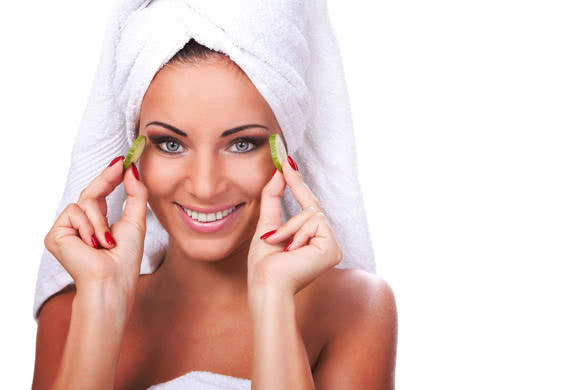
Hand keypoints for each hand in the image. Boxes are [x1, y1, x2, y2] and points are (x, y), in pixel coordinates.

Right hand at [44, 157, 147, 308]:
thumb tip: (131, 168)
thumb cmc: (125, 258)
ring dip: (100, 221)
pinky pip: (73, 212)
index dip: (111, 176)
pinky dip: (87, 226)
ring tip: (107, 242)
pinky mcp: (55, 235)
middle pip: (91, 192)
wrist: (111, 280)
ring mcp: (67, 229)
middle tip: (121, 163)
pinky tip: (92, 244)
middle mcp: (81, 224)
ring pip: (85, 202)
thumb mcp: (135, 220)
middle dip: (107, 178)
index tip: (124, 159)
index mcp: (98, 222)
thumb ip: (135, 194)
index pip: (101, 193)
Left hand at [247, 156, 342, 298]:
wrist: (267, 286)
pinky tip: (292, 249)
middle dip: (297, 186)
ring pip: (312, 213)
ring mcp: (331, 247)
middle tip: (285, 163)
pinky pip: (315, 222)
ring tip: (277, 243)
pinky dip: (297, 232)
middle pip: (312, 206)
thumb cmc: (264, 265)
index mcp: (310, 241)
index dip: (298, 185)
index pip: (307, 208)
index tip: (288, 163)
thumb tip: (278, 172)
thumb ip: (273, 199)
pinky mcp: (333, 249)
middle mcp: (325, 243)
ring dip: (288, 226)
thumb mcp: (266, 225)